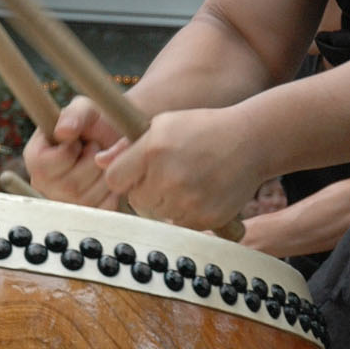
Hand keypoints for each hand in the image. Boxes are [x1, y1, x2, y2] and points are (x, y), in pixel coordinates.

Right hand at [23, 98, 125, 209]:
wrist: (118, 138)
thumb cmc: (96, 123)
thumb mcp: (86, 109)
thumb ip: (75, 114)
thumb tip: (64, 131)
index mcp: (34, 158)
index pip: (45, 165)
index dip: (69, 151)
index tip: (78, 140)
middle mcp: (43, 184)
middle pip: (70, 185)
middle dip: (93, 161)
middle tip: (96, 148)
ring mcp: (63, 201)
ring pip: (88, 199)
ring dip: (105, 175)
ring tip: (103, 159)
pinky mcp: (84, 213)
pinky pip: (102, 209)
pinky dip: (113, 191)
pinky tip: (110, 175)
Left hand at [96, 107, 262, 231]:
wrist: (251, 142)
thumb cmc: (203, 129)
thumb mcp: (164, 124)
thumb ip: (129, 145)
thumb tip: (98, 162)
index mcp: (153, 149)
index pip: (114, 179)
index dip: (123, 176)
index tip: (135, 172)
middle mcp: (167, 176)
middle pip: (135, 200)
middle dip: (145, 189)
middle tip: (167, 174)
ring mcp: (187, 200)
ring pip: (156, 214)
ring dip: (165, 203)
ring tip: (186, 182)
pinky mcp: (204, 219)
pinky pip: (179, 224)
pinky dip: (186, 213)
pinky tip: (200, 193)